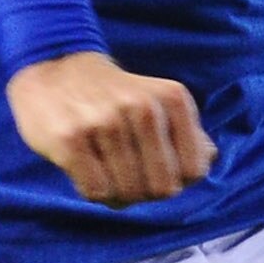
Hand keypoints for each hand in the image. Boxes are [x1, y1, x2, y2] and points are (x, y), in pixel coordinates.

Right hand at [6, 50, 216, 206]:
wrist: (55, 68)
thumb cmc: (114, 97)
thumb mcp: (159, 101)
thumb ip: (188, 132)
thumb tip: (208, 157)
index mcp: (172, 98)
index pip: (194, 171)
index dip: (176, 181)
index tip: (156, 169)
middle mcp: (142, 107)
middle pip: (163, 189)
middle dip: (146, 193)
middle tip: (128, 178)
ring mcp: (105, 122)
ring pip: (128, 193)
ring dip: (117, 194)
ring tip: (105, 171)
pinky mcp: (71, 138)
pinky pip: (96, 191)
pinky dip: (92, 191)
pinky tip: (86, 169)